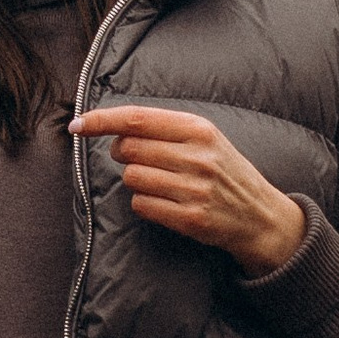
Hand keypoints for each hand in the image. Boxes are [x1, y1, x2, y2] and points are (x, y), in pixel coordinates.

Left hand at [71, 106, 307, 276]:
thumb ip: (164, 129)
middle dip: (122, 154)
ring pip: (132, 178)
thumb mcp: (205, 138)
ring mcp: (195, 189)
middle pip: (128, 149)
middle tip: (140, 160)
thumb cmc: (223, 172)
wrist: (260, 216)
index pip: (137, 119)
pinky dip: (143, 203)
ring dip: (135, 181)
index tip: (78, 124)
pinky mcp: (191, 219)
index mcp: (199, 129)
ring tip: (159, 183)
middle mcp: (198, 156)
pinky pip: (142, 205)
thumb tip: (112, 129)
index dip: (101, 120)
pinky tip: (163, 202)